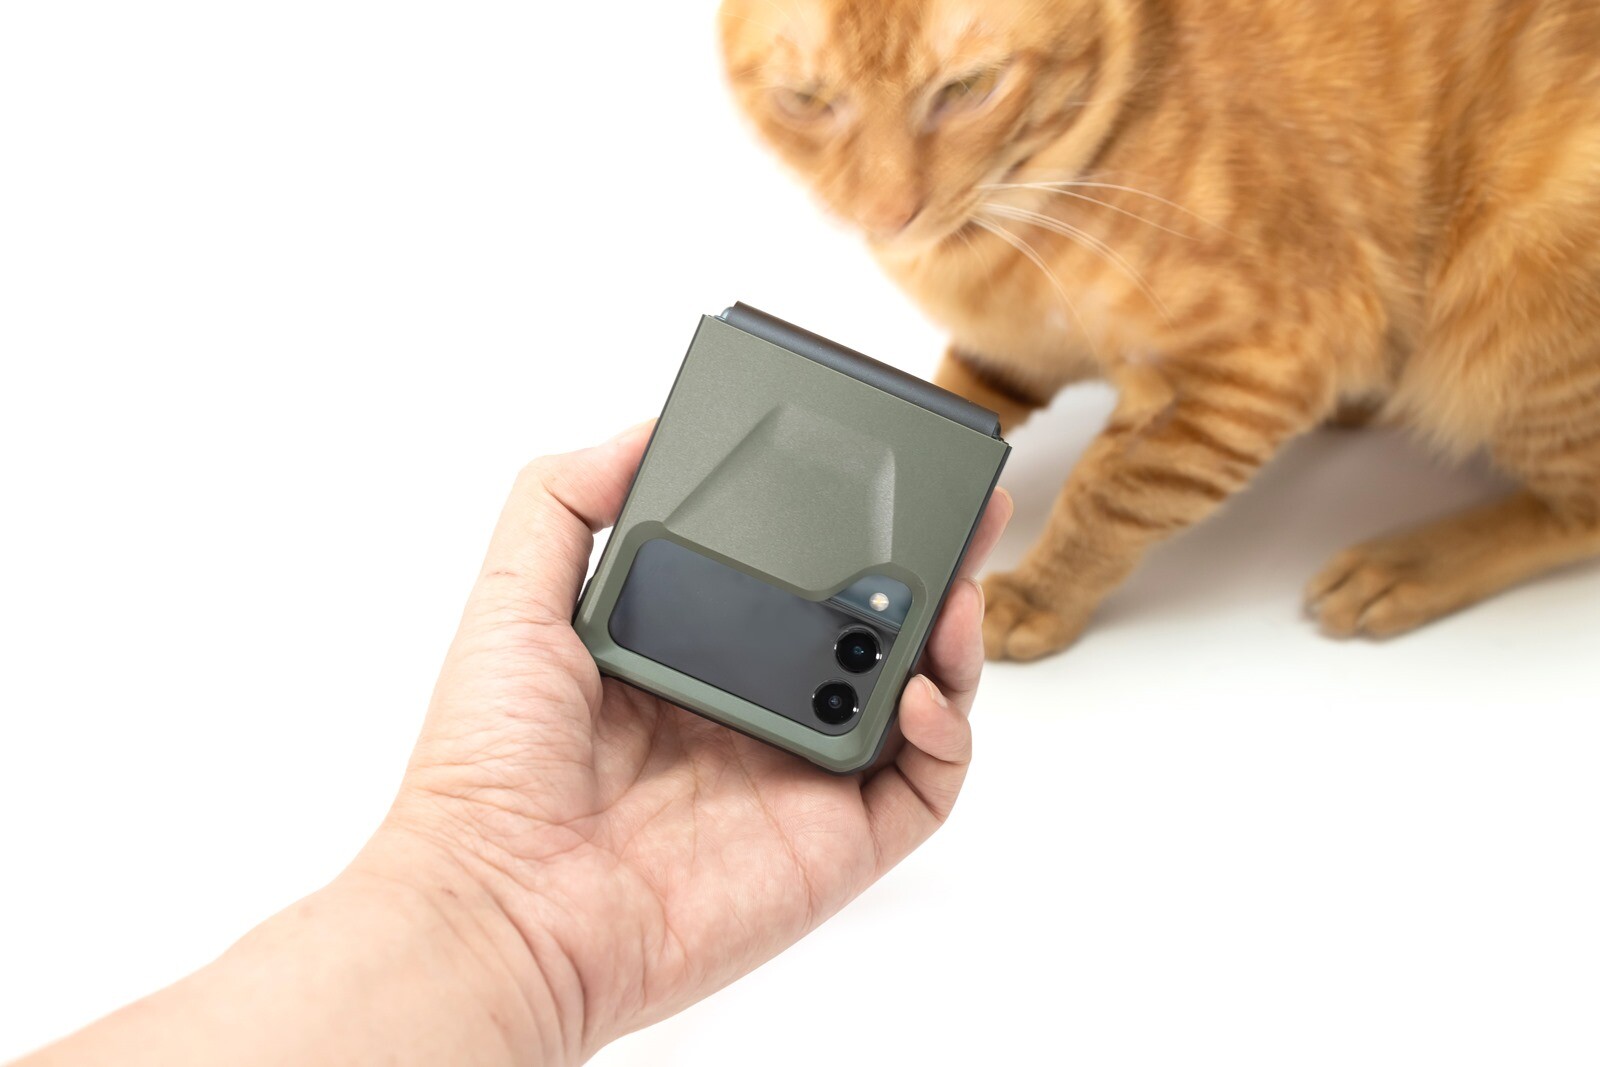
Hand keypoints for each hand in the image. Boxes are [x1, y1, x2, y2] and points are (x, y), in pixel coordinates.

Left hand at [372, 420, 1011, 1060]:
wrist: (501, 906)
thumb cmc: (487, 766)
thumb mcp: (512, 598)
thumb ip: (566, 500)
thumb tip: (642, 428)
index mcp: (693, 653)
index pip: (796, 579)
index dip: (847, 529)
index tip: (884, 474)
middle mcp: (756, 712)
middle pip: (872, 631)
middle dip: (929, 571)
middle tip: (968, 513)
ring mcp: (802, 779)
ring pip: (915, 701)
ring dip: (953, 643)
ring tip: (953, 595)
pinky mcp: (837, 843)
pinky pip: (925, 787)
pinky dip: (948, 737)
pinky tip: (919, 696)